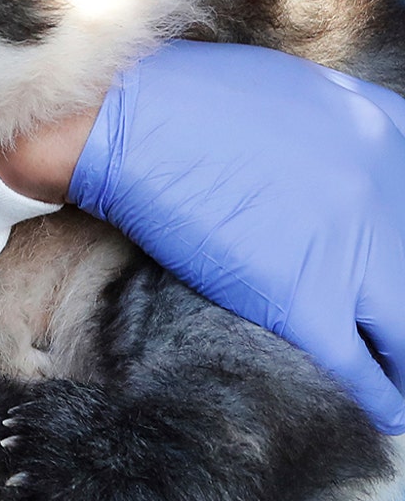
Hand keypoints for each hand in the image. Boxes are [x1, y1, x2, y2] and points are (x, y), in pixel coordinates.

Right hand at [0, 41, 404, 432]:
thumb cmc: (189, 99)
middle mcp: (386, 196)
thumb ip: (350, 122)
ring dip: (404, 360)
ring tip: (403, 385)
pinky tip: (386, 412)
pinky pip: (359, 365)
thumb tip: (367, 157)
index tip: (396, 278)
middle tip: (397, 336)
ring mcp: (351, 249)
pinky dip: (378, 397)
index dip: (404, 254)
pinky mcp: (303, 297)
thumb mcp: (302, 88)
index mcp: (384, 138)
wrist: (123, 120)